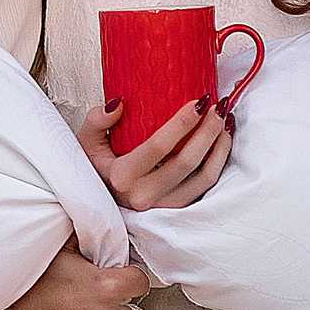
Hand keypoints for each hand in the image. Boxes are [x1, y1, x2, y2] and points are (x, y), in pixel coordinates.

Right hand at [78, 98, 231, 212]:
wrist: (95, 196)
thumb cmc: (92, 165)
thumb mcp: (85, 140)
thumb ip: (97, 119)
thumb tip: (120, 104)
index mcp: (122, 177)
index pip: (159, 147)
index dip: (183, 123)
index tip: (198, 101)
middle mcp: (144, 196)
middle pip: (188, 162)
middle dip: (209, 130)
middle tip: (218, 105)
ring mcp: (163, 206)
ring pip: (204, 177)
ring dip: (220, 147)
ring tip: (225, 120)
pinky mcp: (175, 208)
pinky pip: (205, 186)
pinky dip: (218, 162)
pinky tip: (222, 140)